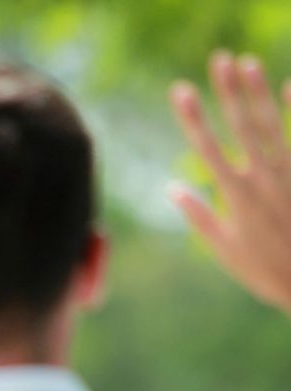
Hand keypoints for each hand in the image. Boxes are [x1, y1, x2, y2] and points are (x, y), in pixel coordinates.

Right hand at [169, 51, 290, 313]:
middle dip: (227, 90)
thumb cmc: (265, 270)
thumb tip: (172, 189)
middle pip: (241, 124)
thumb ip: (200, 216)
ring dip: (258, 91)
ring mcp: (289, 172)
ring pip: (271, 122)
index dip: (192, 117)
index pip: (207, 147)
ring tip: (248, 61)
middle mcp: (263, 177)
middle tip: (218, 59)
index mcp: (236, 195)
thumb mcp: (226, 249)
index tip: (179, 91)